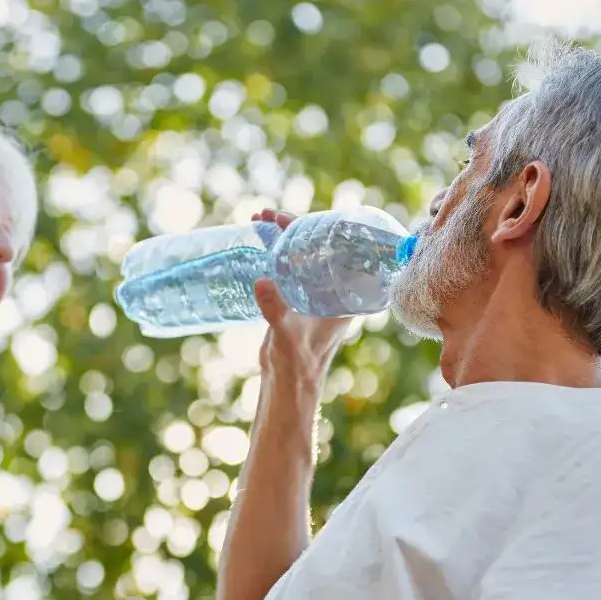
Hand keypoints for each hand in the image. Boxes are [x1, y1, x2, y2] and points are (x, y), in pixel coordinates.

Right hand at [252, 209, 350, 385]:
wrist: (287, 383)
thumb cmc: (298, 363)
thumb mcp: (287, 333)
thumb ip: (276, 310)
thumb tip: (261, 282)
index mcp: (343, 295)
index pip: (336, 250)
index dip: (316, 227)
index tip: (291, 217)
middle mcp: (331, 290)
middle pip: (315, 247)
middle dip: (292, 227)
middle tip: (268, 215)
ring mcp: (312, 293)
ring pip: (299, 255)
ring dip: (280, 236)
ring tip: (257, 220)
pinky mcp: (294, 299)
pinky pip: (286, 268)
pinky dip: (272, 253)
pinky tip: (257, 242)